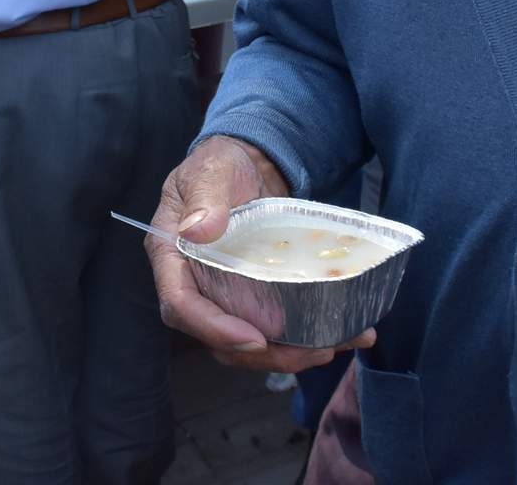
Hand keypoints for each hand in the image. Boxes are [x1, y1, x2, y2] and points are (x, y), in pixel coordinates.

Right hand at [148, 136, 375, 371]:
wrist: (249, 161)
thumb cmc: (222, 163)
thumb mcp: (212, 171)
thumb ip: (204, 198)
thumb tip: (197, 229)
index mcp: (171, 255)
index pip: (180, 304)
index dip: (213, 328)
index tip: (254, 338)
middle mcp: (193, 282)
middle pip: (216, 336)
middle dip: (262, 353)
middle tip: (310, 351)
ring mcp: (223, 292)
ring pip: (247, 340)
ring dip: (288, 354)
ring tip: (333, 347)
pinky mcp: (251, 295)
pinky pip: (271, 327)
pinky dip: (304, 337)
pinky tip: (345, 335)